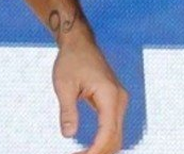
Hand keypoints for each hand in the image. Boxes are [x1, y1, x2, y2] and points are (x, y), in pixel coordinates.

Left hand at [53, 38, 127, 153]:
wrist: (79, 42)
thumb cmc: (71, 60)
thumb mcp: (64, 86)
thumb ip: (67, 111)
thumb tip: (68, 135)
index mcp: (109, 95)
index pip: (107, 132)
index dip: (96, 150)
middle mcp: (119, 99)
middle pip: (116, 137)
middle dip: (99, 152)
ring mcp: (119, 100)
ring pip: (116, 134)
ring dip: (101, 149)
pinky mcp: (114, 101)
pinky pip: (112, 127)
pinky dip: (103, 140)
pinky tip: (89, 147)